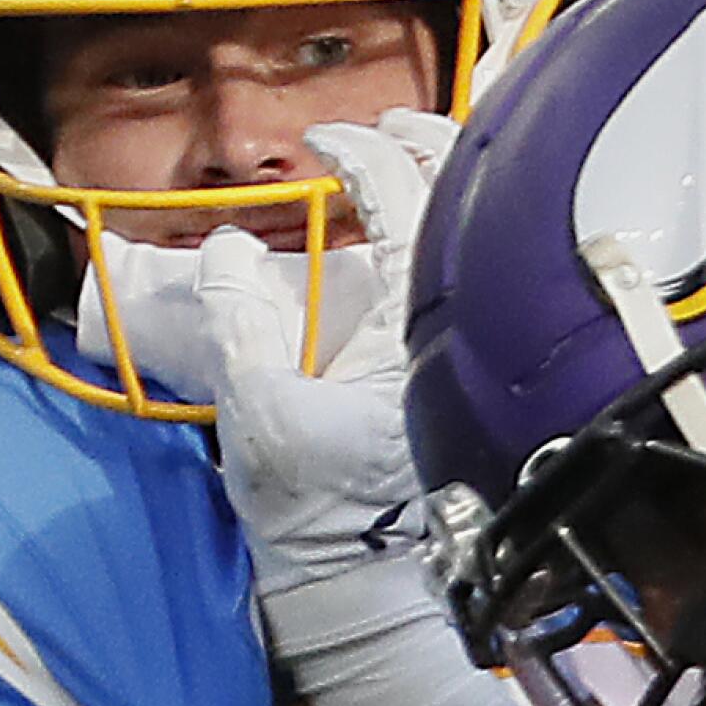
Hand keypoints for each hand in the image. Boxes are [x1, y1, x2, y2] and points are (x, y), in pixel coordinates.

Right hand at [194, 109, 457, 594]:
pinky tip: (414, 219)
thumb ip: (240, 324)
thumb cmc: (313, 508)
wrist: (357, 581)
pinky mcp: (450, 367)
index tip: (325, 141)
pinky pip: (462, 272)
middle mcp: (454, 326)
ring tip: (401, 150)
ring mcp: (460, 346)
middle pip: (469, 202)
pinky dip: (444, 226)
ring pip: (475, 233)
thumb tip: (229, 247)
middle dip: (428, 143)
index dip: (365, 155)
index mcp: (416, 326)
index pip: (407, 204)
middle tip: (380, 124)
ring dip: (442, 179)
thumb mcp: (259, 416)